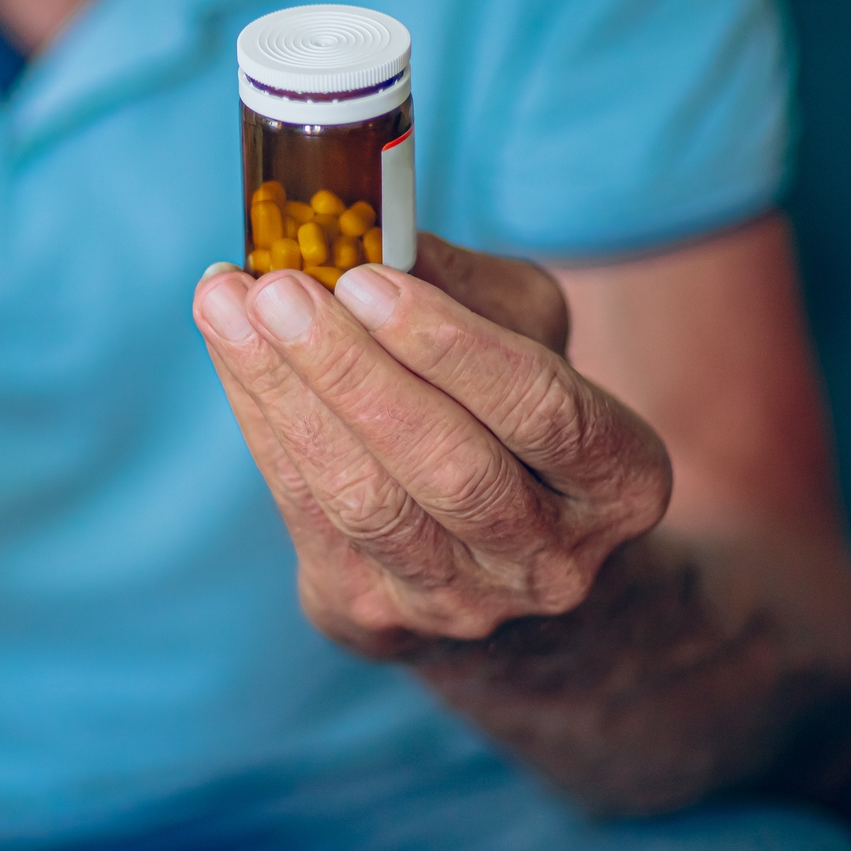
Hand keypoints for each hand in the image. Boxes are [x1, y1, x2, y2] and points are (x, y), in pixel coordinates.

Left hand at [192, 234, 670, 657]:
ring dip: (286, 394)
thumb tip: (372, 235)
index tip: (364, 278)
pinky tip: (231, 351)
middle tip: (279, 290)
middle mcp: (551, 560)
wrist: (496, 554)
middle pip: (447, 465)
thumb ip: (465, 285)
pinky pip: (306, 512)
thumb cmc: (512, 411)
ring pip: (365, 499)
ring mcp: (462, 602)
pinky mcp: (375, 614)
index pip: (542, 411)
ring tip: (230, 307)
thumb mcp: (527, 334)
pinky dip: (262, 422)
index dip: (451, 346)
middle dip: (351, 370)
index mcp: (620, 479)